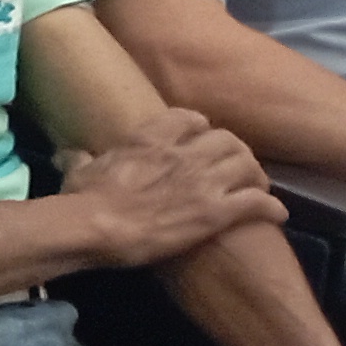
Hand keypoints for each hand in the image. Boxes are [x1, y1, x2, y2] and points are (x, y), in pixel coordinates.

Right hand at [56, 107, 283, 265]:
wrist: (95, 227)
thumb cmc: (82, 200)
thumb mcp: (78, 171)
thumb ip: (80, 158)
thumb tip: (67, 153)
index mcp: (151, 138)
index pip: (191, 118)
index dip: (201, 128)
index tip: (201, 139)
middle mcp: (184, 153)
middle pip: (228, 140)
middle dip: (236, 152)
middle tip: (236, 168)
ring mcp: (204, 182)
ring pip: (248, 165)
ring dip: (257, 176)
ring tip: (257, 188)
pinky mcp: (216, 212)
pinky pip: (258, 202)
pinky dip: (271, 207)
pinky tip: (277, 215)